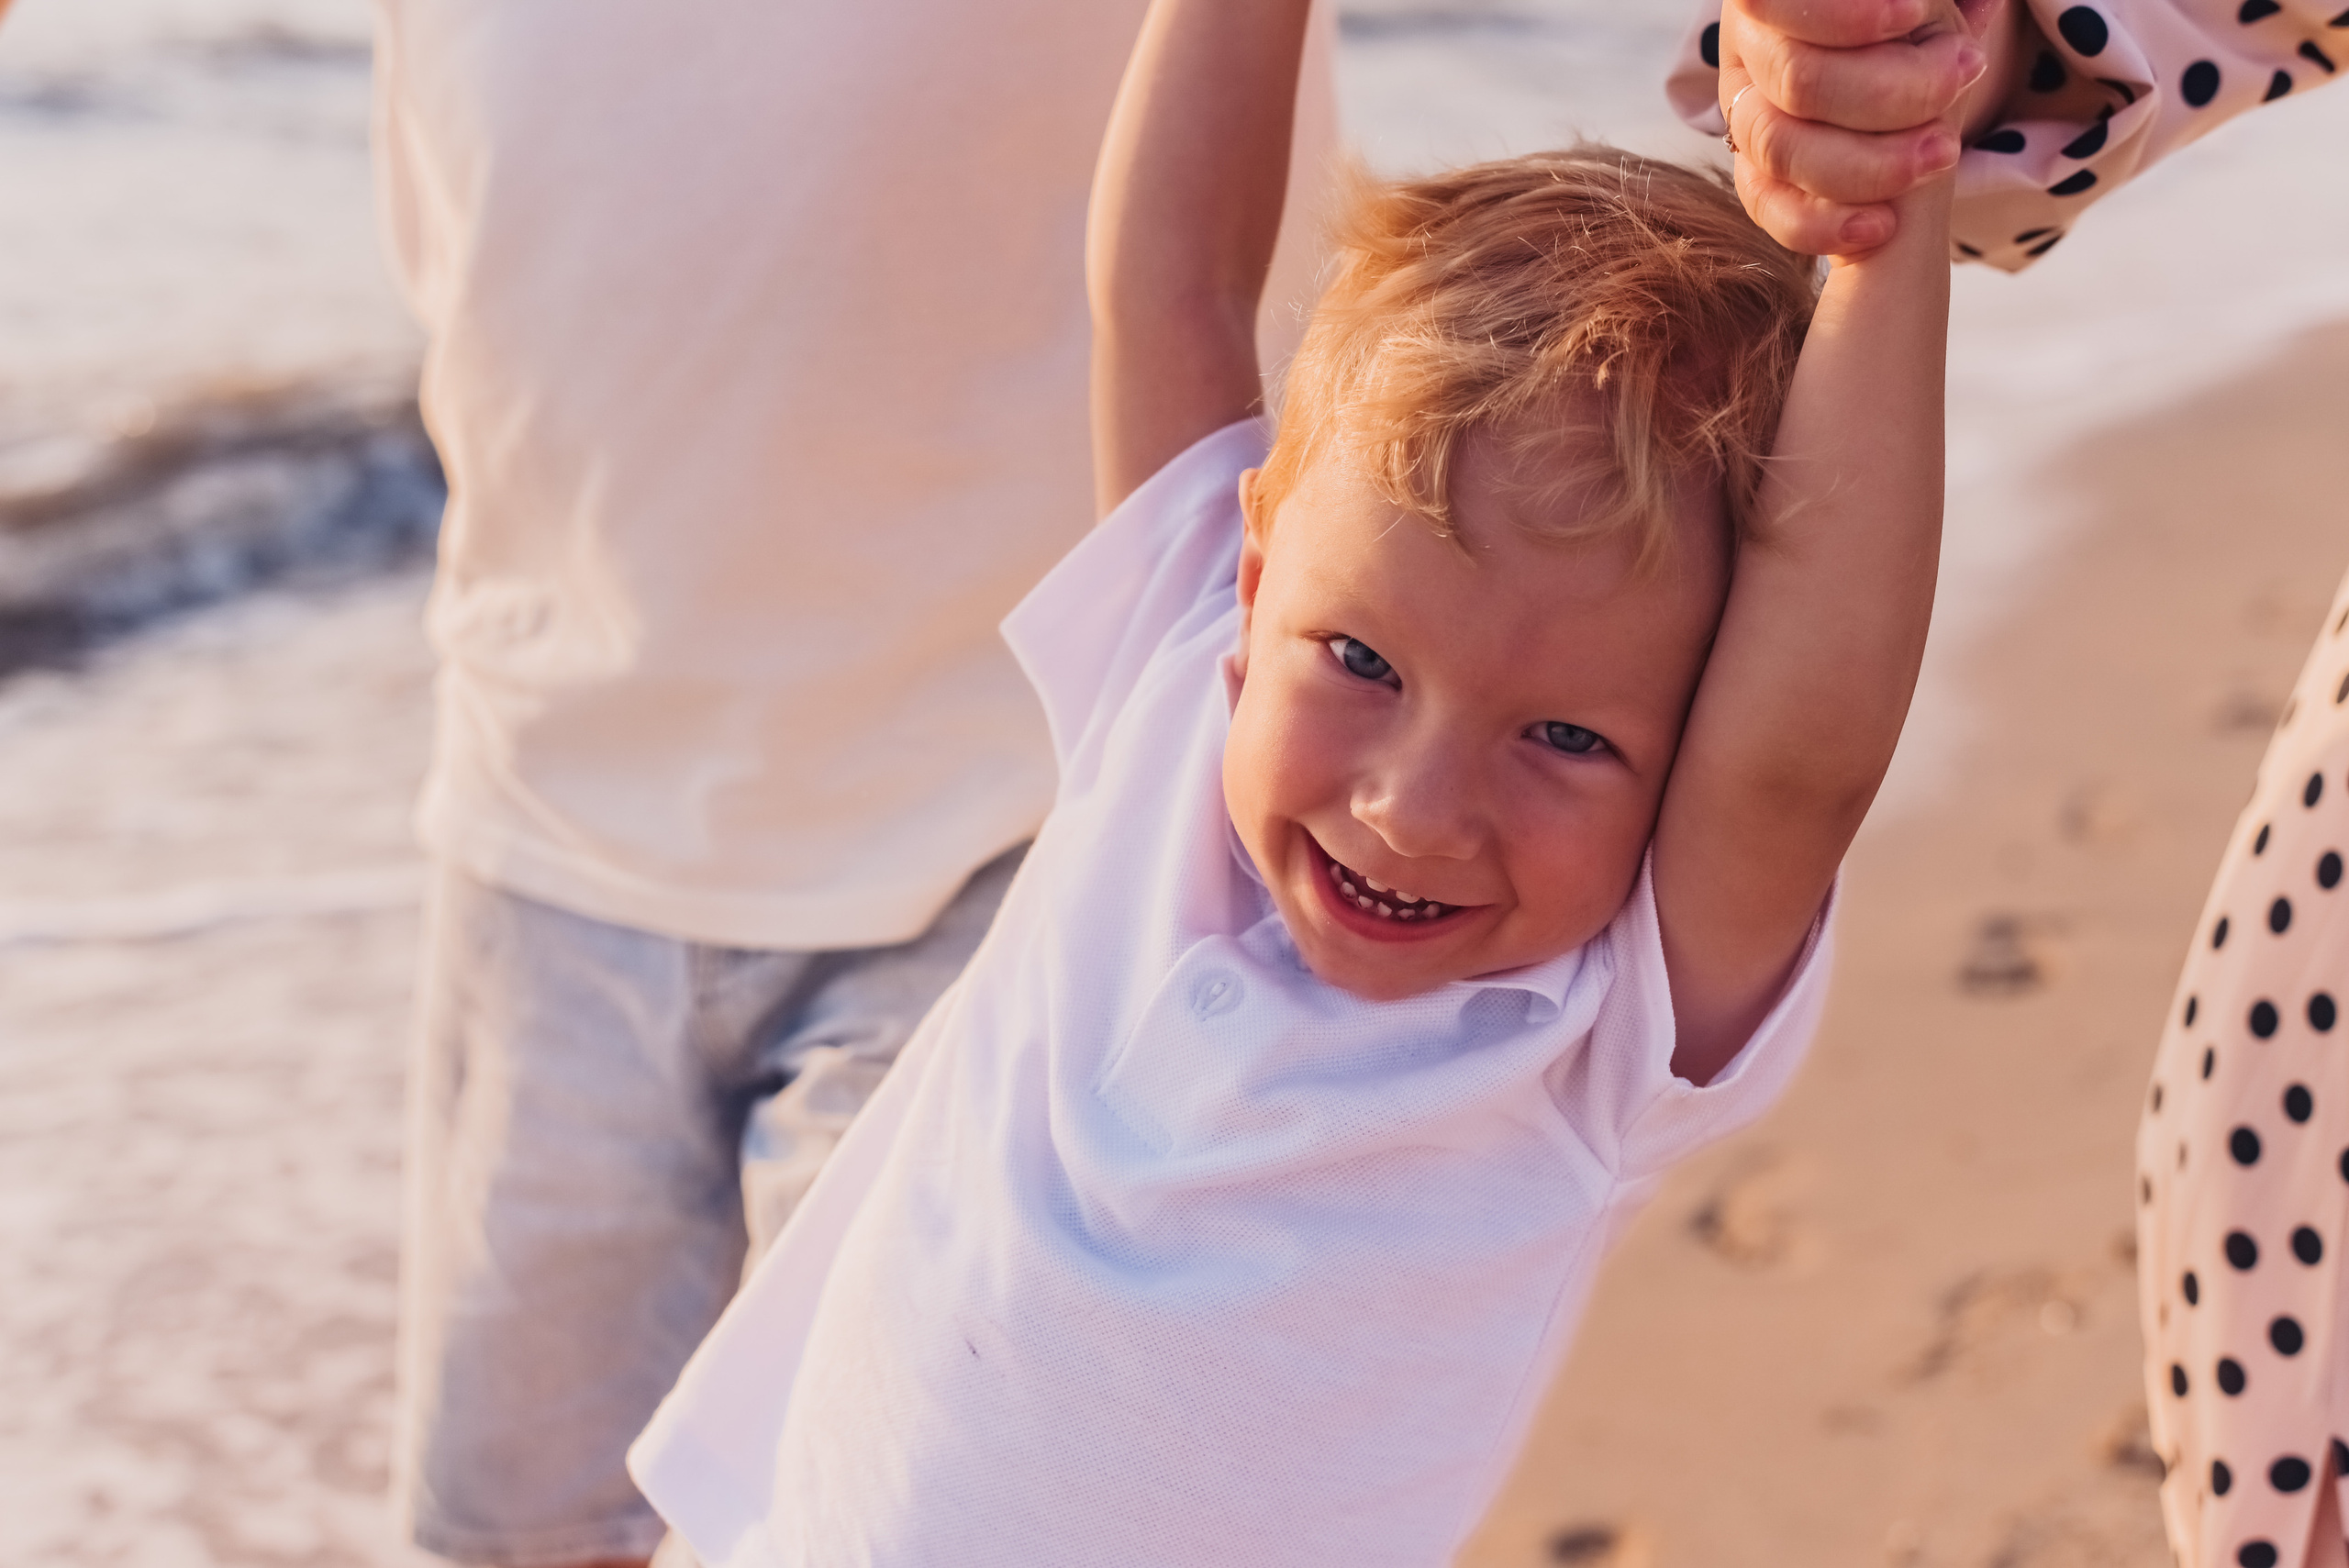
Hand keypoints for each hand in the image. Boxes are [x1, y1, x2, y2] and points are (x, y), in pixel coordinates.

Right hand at [1717, 0, 2004, 255]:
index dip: (1841, 16)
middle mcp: (1751, 51)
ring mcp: (1746, 116)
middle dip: (1888, 92)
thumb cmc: (1918, 22)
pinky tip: (1882, 223)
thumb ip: (1928, 2)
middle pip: (1797, 79)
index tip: (1913, 16)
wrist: (1909, 89)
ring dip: (1871, 163)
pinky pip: (1769, 208)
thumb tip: (1983, 0)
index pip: (1774, 1)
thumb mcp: (1924, 2)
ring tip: (1943, 151)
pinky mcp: (1754, 176)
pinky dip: (1825, 224)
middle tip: (1966, 74)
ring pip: (1780, 148)